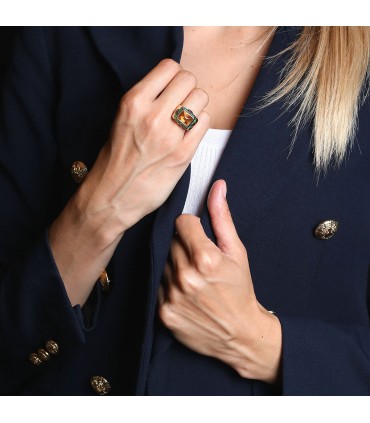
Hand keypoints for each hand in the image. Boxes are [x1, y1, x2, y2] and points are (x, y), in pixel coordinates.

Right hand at [49, 59, 210, 305]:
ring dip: (196, 106)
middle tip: (180, 104)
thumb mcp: (122, 119)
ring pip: (201, 98)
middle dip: (186, 89)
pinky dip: (200, 124)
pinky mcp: (183, 154)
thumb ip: (147, 100)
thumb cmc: (115, 160)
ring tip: (185, 119)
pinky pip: (206, 122)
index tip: (171, 87)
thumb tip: (172, 85)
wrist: (113, 196)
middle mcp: (152, 116)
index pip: (170, 67)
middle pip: (189, 80)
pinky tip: (189, 134)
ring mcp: (170, 136)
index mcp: (133, 102)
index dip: (173, 76)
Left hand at [158, 180, 281, 383]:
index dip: (191, 226)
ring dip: (174, 264)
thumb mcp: (237, 251)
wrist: (240, 333)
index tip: (199, 236)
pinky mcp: (164, 312)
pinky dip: (168, 284)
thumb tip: (217, 187)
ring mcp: (172, 295)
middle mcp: (185, 276)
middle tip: (199, 259)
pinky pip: (157, 284)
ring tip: (193, 277)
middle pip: (171, 241)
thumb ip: (222, 218)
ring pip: (162, 262)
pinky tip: (185, 290)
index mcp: (205, 258)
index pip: (181, 222)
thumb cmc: (240, 290)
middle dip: (184, 245)